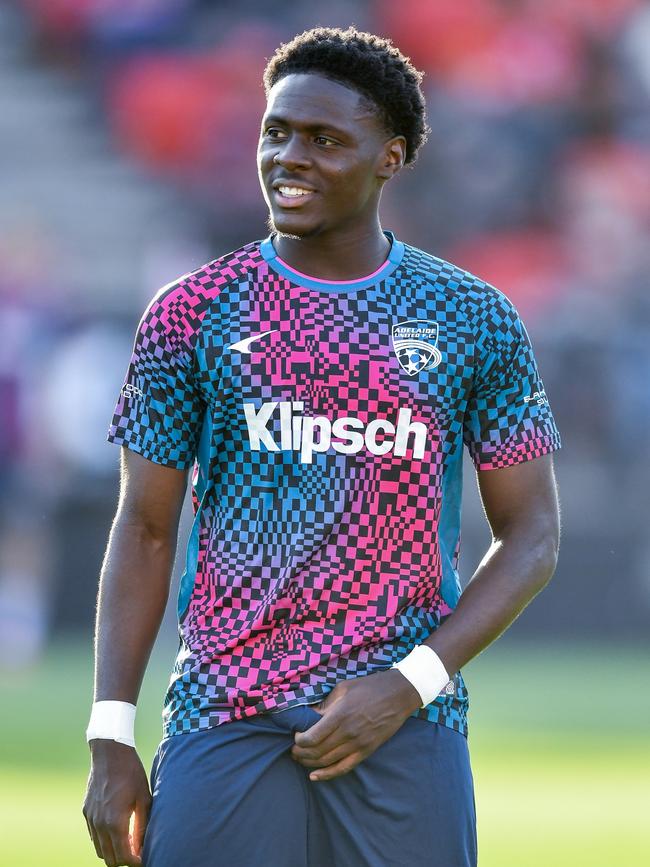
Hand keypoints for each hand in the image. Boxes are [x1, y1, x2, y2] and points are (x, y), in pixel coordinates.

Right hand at [82, 740, 151, 866]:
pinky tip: (117, 830)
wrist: (109, 753)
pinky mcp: (86, 812)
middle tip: (138, 852)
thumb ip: (142, 825)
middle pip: (110, 859)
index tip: (144, 859)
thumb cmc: (131, 773)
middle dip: (125, 860)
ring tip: (129, 842)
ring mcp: (90, 819)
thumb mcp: (143, 798)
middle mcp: (99, 824)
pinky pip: (94, 836)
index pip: (124, 857)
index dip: (135, 862)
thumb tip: (144, 846)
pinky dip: (104, 840)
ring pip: (100, 850)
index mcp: (115, 822)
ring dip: (113, 851)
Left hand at [291, 667, 421, 781]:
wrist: (399, 694)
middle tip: (293, 750)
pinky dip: (328, 774)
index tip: (296, 736)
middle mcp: (348, 732)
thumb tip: (308, 716)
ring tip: (300, 759)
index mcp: (340, 714)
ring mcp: (358, 744)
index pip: (312, 737)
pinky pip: (344, 768)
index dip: (299, 740)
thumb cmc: (369, 687)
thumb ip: (325, 704)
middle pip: (317, 751)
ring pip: (327, 761)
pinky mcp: (367, 751)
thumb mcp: (343, 688)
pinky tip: (315, 776)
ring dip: (310, 763)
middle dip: (300, 753)